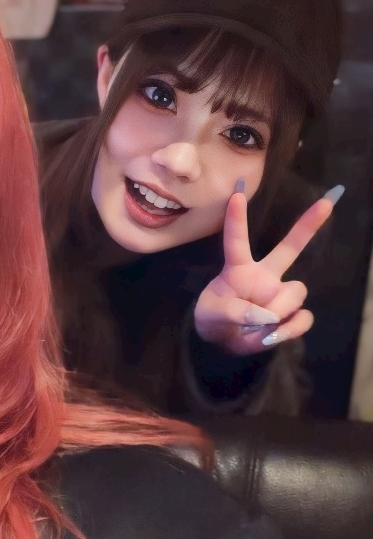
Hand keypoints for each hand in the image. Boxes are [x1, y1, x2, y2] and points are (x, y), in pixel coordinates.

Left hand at [193, 188, 337, 355]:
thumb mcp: (210, 315)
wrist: (223, 344)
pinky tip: (273, 334)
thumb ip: (233, 311)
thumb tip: (263, 315)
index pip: (237, 241)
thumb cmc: (213, 320)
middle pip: (290, 247)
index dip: (236, 219)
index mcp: (239, 269)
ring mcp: (279, 293)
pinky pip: (303, 317)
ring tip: (258, 326)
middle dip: (308, 225)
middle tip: (327, 202)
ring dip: (278, 311)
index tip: (236, 194)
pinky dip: (290, 329)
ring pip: (295, 292)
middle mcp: (264, 276)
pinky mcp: (291, 314)